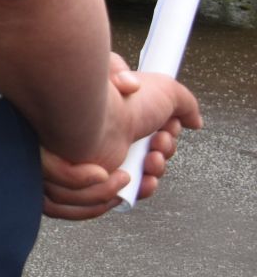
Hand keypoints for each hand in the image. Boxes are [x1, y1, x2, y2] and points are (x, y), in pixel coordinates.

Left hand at [41, 53, 200, 219]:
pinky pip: (127, 195)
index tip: (169, 125)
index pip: (156, 133)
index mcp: (128, 114)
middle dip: (164, 151)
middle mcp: (117, 134)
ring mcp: (108, 156)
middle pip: (153, 156)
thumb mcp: (164, 90)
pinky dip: (141, 188)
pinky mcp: (99, 179)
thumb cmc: (122, 101)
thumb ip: (184, 103)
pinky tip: (142, 177)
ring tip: (149, 158)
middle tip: (158, 141)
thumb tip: (195, 121)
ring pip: (143, 176)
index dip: (169, 133)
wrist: (91, 118)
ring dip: (155, 170)